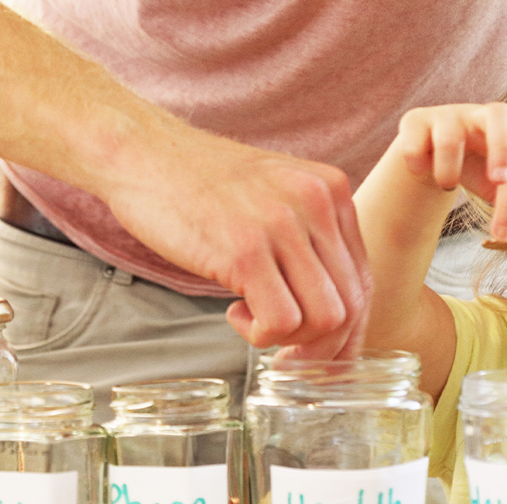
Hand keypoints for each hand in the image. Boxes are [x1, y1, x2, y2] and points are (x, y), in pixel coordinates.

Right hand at [100, 130, 370, 359]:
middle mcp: (317, 203)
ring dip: (289, 340)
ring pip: (325, 319)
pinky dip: (260, 334)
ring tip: (253, 319)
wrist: (142, 153)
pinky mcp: (244, 250)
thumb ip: (308, 237)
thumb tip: (331, 311)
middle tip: (284, 353)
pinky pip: (281, 321)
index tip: (322, 354)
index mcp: (331, 190)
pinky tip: (234, 312)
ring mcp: (282, 225)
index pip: (363, 281)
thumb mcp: (274, 194)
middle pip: (351, 305)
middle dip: (321, 346)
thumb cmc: (200, 184)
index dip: (348, 331)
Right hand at [388, 102, 506, 255]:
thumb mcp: (497, 193)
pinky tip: (421, 169)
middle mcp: (480, 115)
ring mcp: (446, 114)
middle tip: (498, 183)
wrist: (433, 150)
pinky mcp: (415, 120)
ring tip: (446, 183)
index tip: (503, 234)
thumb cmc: (476, 169)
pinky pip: (414, 147)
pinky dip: (417, 167)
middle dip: (502, 149)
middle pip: (500, 115)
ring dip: (447, 173)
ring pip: (449, 141)